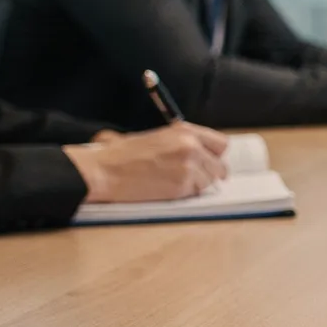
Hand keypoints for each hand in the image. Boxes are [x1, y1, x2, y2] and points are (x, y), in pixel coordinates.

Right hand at [66, 123, 228, 203]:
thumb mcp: (157, 137)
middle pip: (219, 166)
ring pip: (209, 182)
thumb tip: (201, 153)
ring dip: (197, 185)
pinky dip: (186, 194)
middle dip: (209, 173)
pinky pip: (195, 194)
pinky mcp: (182, 187)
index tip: (210, 162)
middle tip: (194, 178)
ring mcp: (189, 168)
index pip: (220, 144)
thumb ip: (182, 142)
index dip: (215, 155)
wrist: (105, 171)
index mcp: (185, 132)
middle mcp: (192, 147)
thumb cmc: (123, 154)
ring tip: (174, 183)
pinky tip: (168, 189)